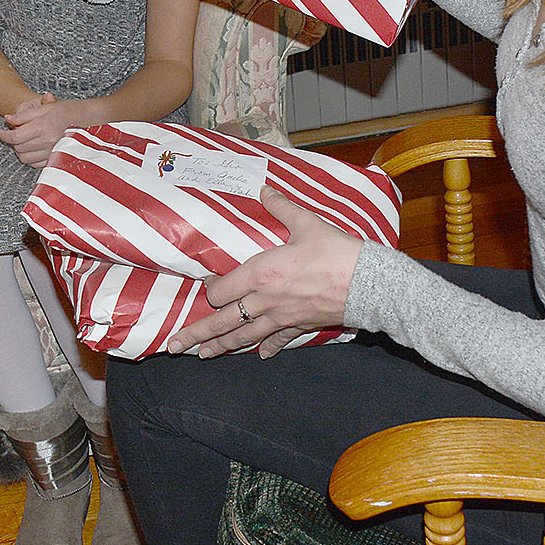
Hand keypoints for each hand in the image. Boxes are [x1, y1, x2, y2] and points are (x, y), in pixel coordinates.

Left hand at [0, 92, 83, 167]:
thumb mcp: (44, 108)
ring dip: (20, 150)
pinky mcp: (55, 158)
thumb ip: (24, 116)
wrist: (84, 120)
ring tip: (25, 140)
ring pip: (25, 158)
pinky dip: (30, 157)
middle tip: (15, 132)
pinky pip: (35, 164)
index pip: (15, 136)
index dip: (3, 135)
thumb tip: (7, 119)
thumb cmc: (64, 111)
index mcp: (44, 126)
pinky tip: (33, 147)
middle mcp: (48, 141)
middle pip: (18, 148)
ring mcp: (52, 151)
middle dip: (13, 141)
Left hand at [165, 187, 360, 358]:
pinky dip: (267, 347)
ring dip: (221, 346)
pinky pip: (278, 340)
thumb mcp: (306, 223)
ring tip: (202, 355)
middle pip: (222, 321)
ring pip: (244, 336)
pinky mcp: (300, 326)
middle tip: (174, 346)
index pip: (221, 291)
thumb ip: (281, 207)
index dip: (210, 289)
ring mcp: (281, 317)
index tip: (207, 284)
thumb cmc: (336, 252)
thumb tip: (265, 189)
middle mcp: (265, 301)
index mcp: (260, 274)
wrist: (370, 283)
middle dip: (196, 334)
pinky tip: (259, 355)